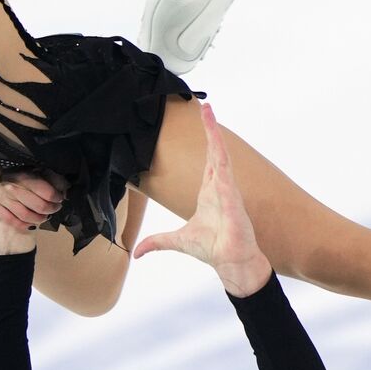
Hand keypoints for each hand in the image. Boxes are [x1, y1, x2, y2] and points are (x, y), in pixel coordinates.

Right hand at [0, 170, 65, 254]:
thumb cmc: (17, 175)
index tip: (59, 198)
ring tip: (45, 216)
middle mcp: (13, 189)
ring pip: (27, 216)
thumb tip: (65, 188)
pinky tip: (32, 223)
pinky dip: (25, 225)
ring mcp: (4, 200)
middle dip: (51, 209)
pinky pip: (14, 222)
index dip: (56, 197)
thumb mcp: (35, 170)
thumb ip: (51, 178)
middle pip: (39, 206)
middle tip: (55, 208)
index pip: (46, 192)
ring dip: (40, 219)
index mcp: (24, 177)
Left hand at [133, 103, 271, 296]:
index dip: (207, 140)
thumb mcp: (177, 241)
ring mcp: (227, 190)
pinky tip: (217, 142)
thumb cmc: (212, 249)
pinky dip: (222, 155)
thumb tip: (137, 253)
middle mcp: (219, 187)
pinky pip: (227, 172)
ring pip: (221, 154)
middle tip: (206, 106)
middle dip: (211, 128)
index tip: (204, 120)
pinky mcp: (232, 198)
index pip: (209, 160)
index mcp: (210, 192)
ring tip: (210, 112)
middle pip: (215, 150)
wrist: (230, 263)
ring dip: (215, 133)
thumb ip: (157, 242)